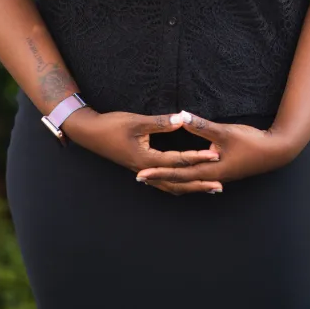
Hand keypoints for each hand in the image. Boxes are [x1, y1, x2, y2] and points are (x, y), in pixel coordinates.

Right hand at [61, 107, 222, 193]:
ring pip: (171, 186)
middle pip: (178, 182)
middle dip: (199, 184)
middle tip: (219, 186)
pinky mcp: (141, 168)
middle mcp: (146, 170)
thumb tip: (182, 119)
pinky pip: (163, 182)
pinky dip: (177, 184)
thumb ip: (160, 122)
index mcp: (146, 159)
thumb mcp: (136, 121)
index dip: (198, 157)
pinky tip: (185, 182)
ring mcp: (143, 171)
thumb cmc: (112, 126)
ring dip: (190, 187)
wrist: (90, 133)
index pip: (178, 160)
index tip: (215, 156)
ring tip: (208, 188)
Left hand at [135, 110, 296, 194]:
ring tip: (157, 175)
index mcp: (211, 170)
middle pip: (181, 180)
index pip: (178, 173)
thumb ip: (202, 126)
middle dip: (161, 177)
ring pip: (190, 179)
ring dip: (172, 177)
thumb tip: (181, 117)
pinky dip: (187, 175)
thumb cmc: (252, 143)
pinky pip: (199, 176)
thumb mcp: (225, 132)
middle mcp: (213, 176)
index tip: (140, 173)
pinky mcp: (224, 169)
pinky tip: (184, 172)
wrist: (276, 152)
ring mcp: (219, 174)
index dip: (158, 171)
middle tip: (139, 176)